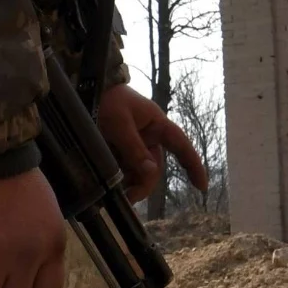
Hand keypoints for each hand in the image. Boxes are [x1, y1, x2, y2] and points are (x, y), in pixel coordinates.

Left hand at [94, 86, 207, 202]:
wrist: (85, 89)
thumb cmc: (108, 100)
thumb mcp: (120, 123)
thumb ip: (134, 148)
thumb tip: (151, 172)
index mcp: (157, 125)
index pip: (181, 146)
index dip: (193, 165)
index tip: (202, 186)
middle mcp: (148, 138)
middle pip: (154, 167)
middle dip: (144, 184)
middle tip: (129, 197)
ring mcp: (134, 146)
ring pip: (138, 172)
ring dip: (130, 183)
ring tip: (115, 192)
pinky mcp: (118, 151)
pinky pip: (123, 170)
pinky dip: (119, 179)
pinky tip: (109, 185)